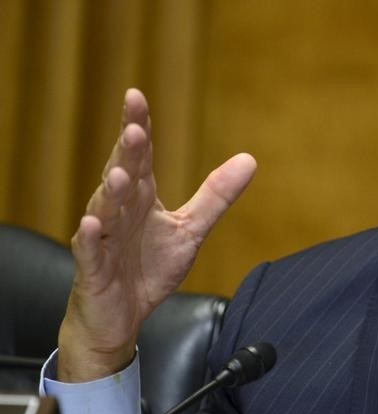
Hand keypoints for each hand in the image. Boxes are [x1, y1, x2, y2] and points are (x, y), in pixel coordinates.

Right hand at [57, 88, 256, 381]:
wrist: (121, 318)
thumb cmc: (148, 269)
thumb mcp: (190, 230)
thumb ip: (216, 195)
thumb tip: (249, 159)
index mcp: (141, 198)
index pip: (140, 156)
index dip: (137, 125)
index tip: (135, 95)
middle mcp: (120, 211)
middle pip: (123, 174)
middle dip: (128, 152)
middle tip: (136, 128)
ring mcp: (104, 239)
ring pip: (105, 209)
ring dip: (111, 191)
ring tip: (121, 173)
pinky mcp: (94, 269)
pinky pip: (90, 251)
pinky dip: (91, 238)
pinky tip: (93, 224)